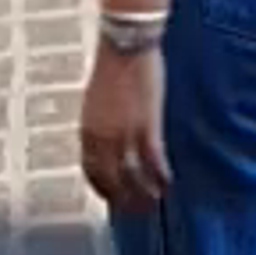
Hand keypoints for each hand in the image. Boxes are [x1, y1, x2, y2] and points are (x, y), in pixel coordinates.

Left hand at [78, 46, 169, 215]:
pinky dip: (160, 176)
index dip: (102, 188)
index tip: (111, 197)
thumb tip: (107, 139)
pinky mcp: (147, 127)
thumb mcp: (96, 100)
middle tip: (134, 209)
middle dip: (122, 199)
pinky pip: (153, 161)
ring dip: (144, 193)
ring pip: (133, 176)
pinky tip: (168, 183)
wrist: (125, 45)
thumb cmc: (112, 65)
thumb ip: (99, 123)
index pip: (90, 171)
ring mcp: (124, 134)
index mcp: (87, 129)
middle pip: (110, 180)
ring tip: (153, 201)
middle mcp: (102, 138)